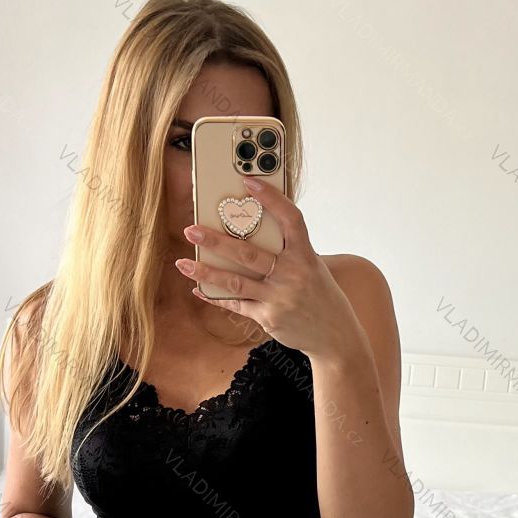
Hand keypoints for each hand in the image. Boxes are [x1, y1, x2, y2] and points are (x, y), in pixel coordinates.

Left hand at [175, 175, 355, 358]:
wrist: (334, 336)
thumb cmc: (319, 295)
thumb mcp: (312, 268)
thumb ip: (288, 252)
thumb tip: (250, 233)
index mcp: (306, 255)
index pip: (290, 219)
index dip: (271, 198)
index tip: (248, 181)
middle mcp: (292, 274)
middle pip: (248, 253)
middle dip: (216, 240)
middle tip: (191, 229)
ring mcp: (279, 297)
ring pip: (235, 282)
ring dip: (206, 271)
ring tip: (183, 263)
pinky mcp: (269, 317)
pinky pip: (237, 304)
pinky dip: (215, 297)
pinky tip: (198, 289)